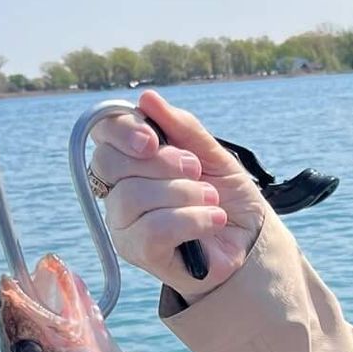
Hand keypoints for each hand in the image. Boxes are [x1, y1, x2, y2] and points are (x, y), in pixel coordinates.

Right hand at [87, 89, 271, 298]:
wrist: (250, 237)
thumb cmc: (225, 194)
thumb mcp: (211, 153)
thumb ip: (181, 127)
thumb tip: (146, 98)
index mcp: (130, 160)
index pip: (102, 133)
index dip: (121, 130)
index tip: (152, 139)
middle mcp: (118, 191)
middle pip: (109, 163)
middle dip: (160, 162)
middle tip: (195, 169)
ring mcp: (124, 224)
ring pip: (132, 196)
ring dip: (183, 192)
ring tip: (211, 199)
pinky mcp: (140, 253)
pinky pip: (153, 229)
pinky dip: (192, 219)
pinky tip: (214, 219)